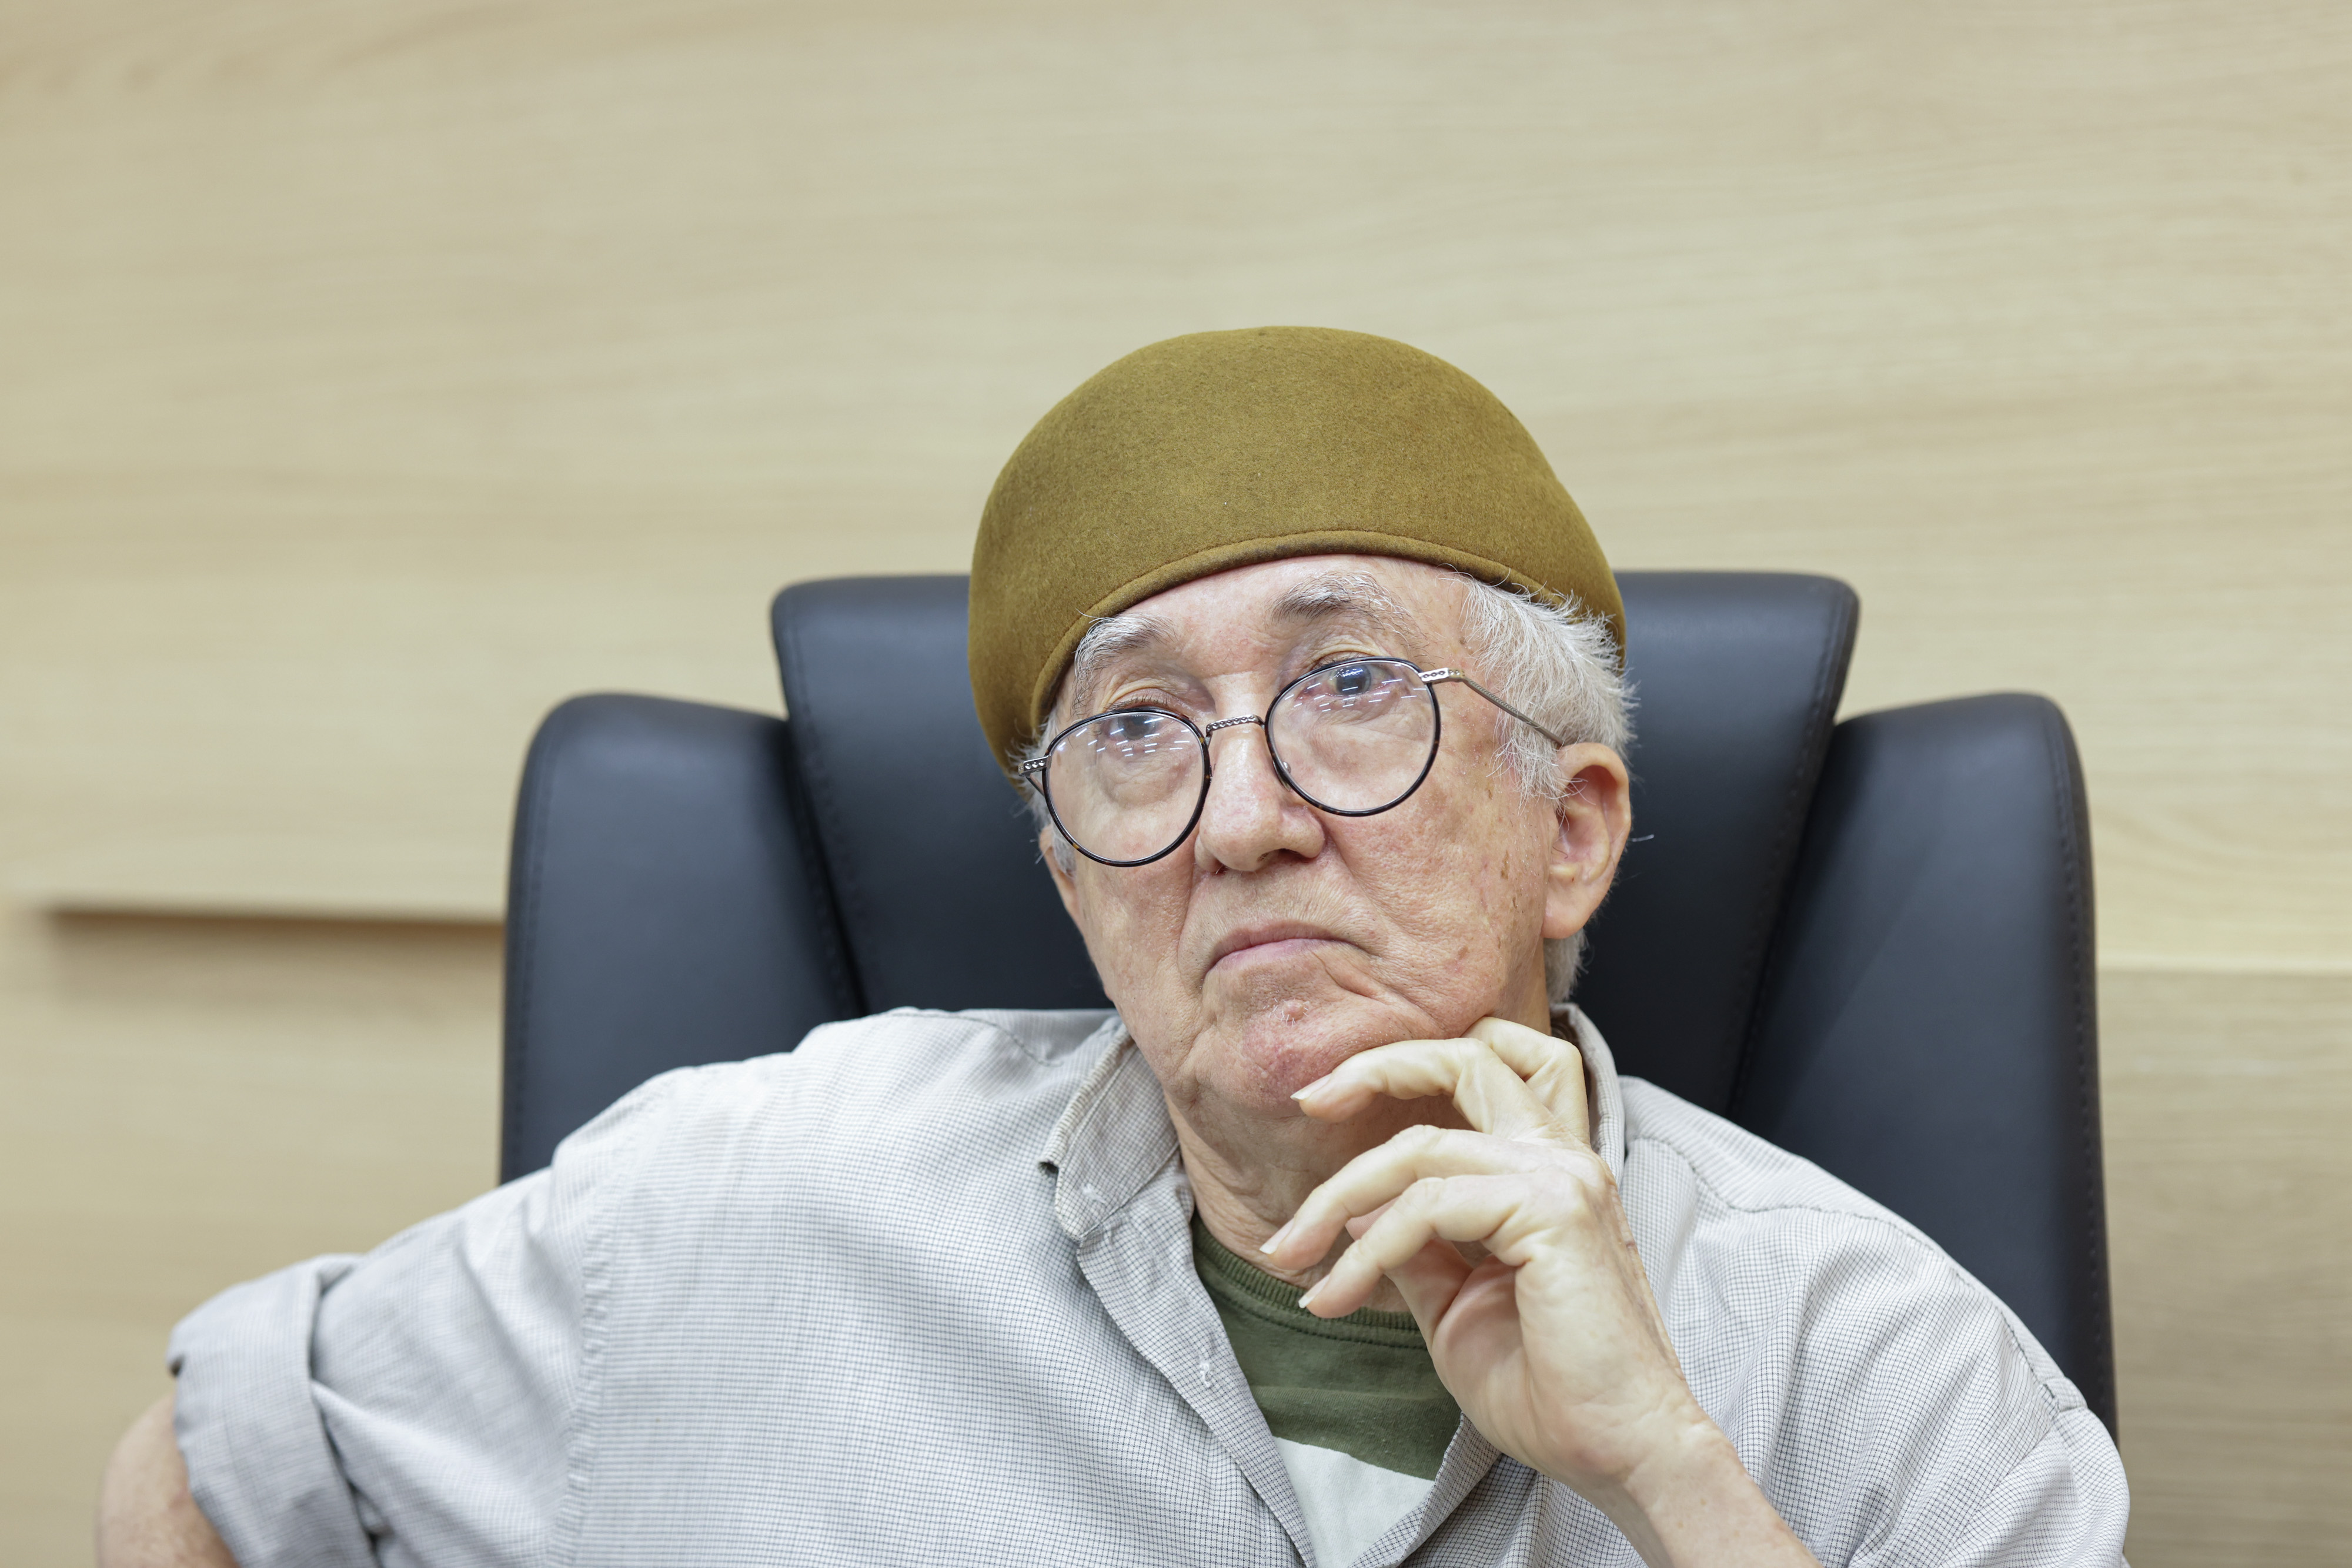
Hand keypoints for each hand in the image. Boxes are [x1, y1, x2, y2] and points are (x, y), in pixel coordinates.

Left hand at [1261, 1017, 1819, 1567]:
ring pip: (1421, 1146)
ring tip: (1291, 1254)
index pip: (1493, 1070)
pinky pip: (1426, 1206)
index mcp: (1551, 1172)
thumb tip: (1356, 1211)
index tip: (1327, 1102)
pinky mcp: (1551, 1211)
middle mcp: (1564, 1159)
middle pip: (1470, 1059)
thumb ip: (1417, 1249)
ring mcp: (1562, 1178)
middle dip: (1378, 1066)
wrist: (1621, 1454)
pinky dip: (1367, 1248)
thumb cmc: (1550, 1392)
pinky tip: (1338, 1293)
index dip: (1410, 1067)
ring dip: (1339, 1197)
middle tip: (1307, 1101)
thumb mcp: (1458, 1307)